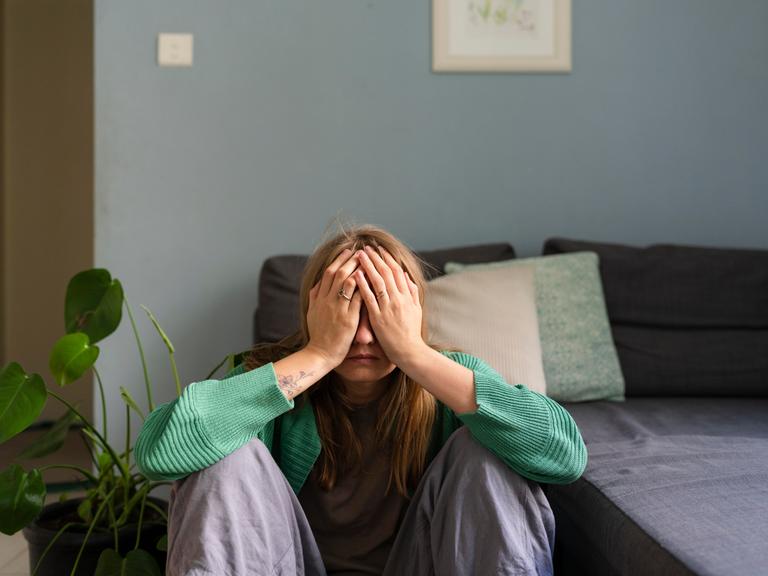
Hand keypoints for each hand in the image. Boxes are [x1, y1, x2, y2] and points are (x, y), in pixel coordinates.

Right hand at [305, 249, 362, 366]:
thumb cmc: (318, 334)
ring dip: (358, 269)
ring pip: (348, 282)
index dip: (339, 260)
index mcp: (319, 298)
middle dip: (350, 260)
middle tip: (361, 251)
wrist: (320, 354)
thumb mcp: (312, 312)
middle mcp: (327, 301)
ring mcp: (337, 309)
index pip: (329, 272)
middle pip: (338, 273)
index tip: (348, 251)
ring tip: (369, 261)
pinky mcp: (347, 319)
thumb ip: (314, 297)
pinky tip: (372, 280)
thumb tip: (318, 283)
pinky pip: (357, 299)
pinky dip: (364, 287)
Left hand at [354, 245, 425, 366]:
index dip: (387, 258)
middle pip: (386, 272)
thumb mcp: (416, 310)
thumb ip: (412, 292)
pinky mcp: (379, 317)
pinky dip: (363, 284)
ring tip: (359, 255)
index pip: (397, 271)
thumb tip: (407, 277)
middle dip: (375, 258)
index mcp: (406, 296)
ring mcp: (388, 307)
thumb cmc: (412, 332)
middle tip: (366, 247)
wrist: (410, 351)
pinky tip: (356, 274)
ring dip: (368, 266)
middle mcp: (398, 299)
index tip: (379, 249)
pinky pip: (369, 298)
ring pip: (377, 281)